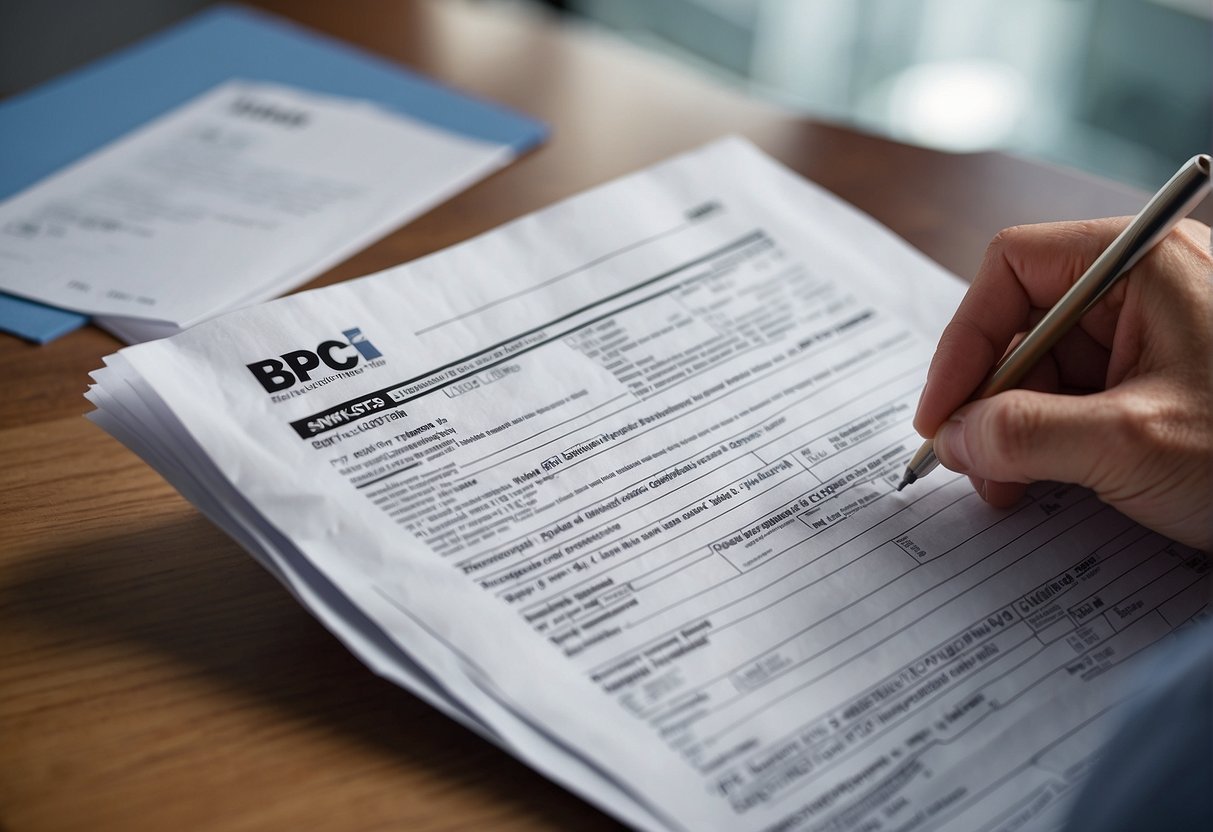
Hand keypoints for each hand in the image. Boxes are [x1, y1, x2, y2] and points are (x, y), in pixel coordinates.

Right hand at [913, 217, 1212, 549]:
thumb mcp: (1129, 444)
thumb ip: (1022, 435)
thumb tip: (952, 438)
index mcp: (1143, 264)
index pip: (1012, 268)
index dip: (963, 339)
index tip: (941, 412)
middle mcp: (1145, 287)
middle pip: (1024, 323)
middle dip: (989, 397)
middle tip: (971, 461)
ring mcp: (1154, 334)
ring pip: (1047, 367)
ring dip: (1013, 427)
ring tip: (1009, 485)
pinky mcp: (1160, 379)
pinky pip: (1078, 395)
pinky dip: (1049, 438)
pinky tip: (1043, 481)